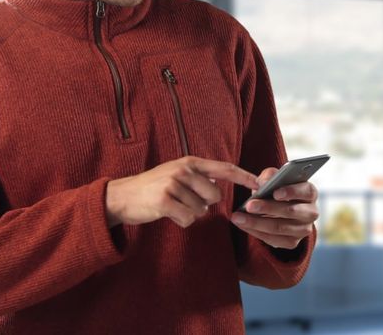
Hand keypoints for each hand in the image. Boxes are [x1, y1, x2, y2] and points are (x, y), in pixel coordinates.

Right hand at [105, 156, 259, 227]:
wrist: (122, 196)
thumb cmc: (153, 187)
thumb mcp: (176, 174)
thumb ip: (199, 177)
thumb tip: (218, 187)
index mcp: (190, 162)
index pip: (224, 168)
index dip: (244, 176)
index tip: (260, 184)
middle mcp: (183, 170)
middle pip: (215, 196)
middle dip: (204, 204)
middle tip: (184, 201)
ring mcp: (173, 184)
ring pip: (201, 210)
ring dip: (189, 213)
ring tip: (172, 205)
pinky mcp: (165, 201)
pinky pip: (188, 219)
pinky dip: (181, 220)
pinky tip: (168, 213)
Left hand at [229, 167, 318, 249]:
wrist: (280, 210)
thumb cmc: (278, 189)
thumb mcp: (275, 178)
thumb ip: (269, 175)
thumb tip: (262, 183)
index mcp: (310, 193)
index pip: (307, 191)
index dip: (292, 192)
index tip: (275, 192)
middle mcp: (311, 213)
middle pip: (292, 211)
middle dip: (268, 208)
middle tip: (249, 205)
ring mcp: (303, 230)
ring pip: (280, 227)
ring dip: (257, 223)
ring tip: (239, 217)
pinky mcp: (292, 243)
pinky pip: (273, 239)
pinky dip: (256, 232)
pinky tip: (242, 224)